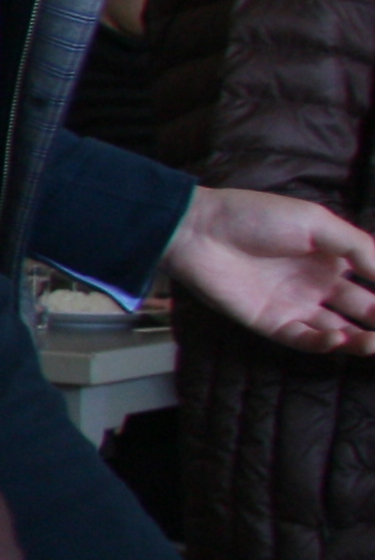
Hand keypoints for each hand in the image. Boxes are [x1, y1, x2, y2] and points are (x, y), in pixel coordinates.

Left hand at [166, 186, 374, 351]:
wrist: (201, 230)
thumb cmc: (256, 217)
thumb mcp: (316, 223)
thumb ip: (358, 248)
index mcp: (332, 259)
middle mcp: (318, 285)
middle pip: (362, 311)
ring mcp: (294, 305)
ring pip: (338, 331)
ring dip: (361, 339)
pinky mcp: (270, 322)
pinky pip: (304, 339)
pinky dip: (324, 343)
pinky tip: (339, 338)